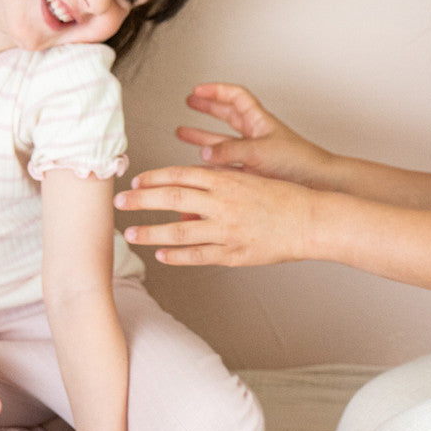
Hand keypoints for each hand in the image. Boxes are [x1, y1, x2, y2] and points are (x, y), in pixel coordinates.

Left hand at [115, 165, 314, 265]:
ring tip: (131, 233)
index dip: (154, 178)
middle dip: (142, 201)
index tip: (135, 181)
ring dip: (151, 232)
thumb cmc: (283, 197)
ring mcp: (227, 230)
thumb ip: (219, 183)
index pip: (181, 174)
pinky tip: (161, 255)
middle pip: (172, 198)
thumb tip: (191, 189)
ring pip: (180, 231)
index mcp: (227, 180)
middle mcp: (223, 203)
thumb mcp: (249, 179)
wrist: (311, 220)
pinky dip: (177, 256)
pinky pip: (199, 256)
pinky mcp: (234, 253)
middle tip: (119, 203)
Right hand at [177, 83, 330, 187]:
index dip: (215, 90)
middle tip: (190, 102)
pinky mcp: (254, 172)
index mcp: (259, 121)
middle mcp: (255, 135)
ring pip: (223, 140)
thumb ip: (231, 152)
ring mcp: (254, 153)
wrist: (319, 183)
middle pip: (226, 114)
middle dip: (207, 107)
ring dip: (203, 135)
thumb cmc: (301, 163)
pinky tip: (201, 167)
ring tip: (183, 133)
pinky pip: (227, 163)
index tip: (197, 89)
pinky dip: (213, 164)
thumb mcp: (261, 152)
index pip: (235, 96)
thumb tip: (205, 153)